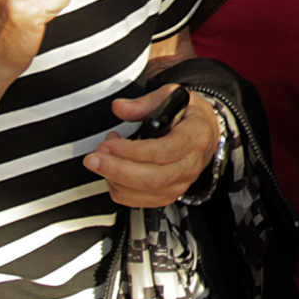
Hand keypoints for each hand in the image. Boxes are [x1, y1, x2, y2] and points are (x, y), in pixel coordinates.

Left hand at [85, 86, 222, 206]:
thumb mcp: (171, 96)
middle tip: (93, 159)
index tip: (109, 143)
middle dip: (116, 170)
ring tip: (102, 159)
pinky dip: (120, 189)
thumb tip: (119, 108)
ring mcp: (181, 183)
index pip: (162, 152)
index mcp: (194, 137)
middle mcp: (191, 165)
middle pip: (152, 179)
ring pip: (144, 193)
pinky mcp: (169, 194)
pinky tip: (112, 171)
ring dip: (115, 179)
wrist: (205, 132)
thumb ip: (144, 103)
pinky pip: (141, 202)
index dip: (131, 151)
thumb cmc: (188, 114)